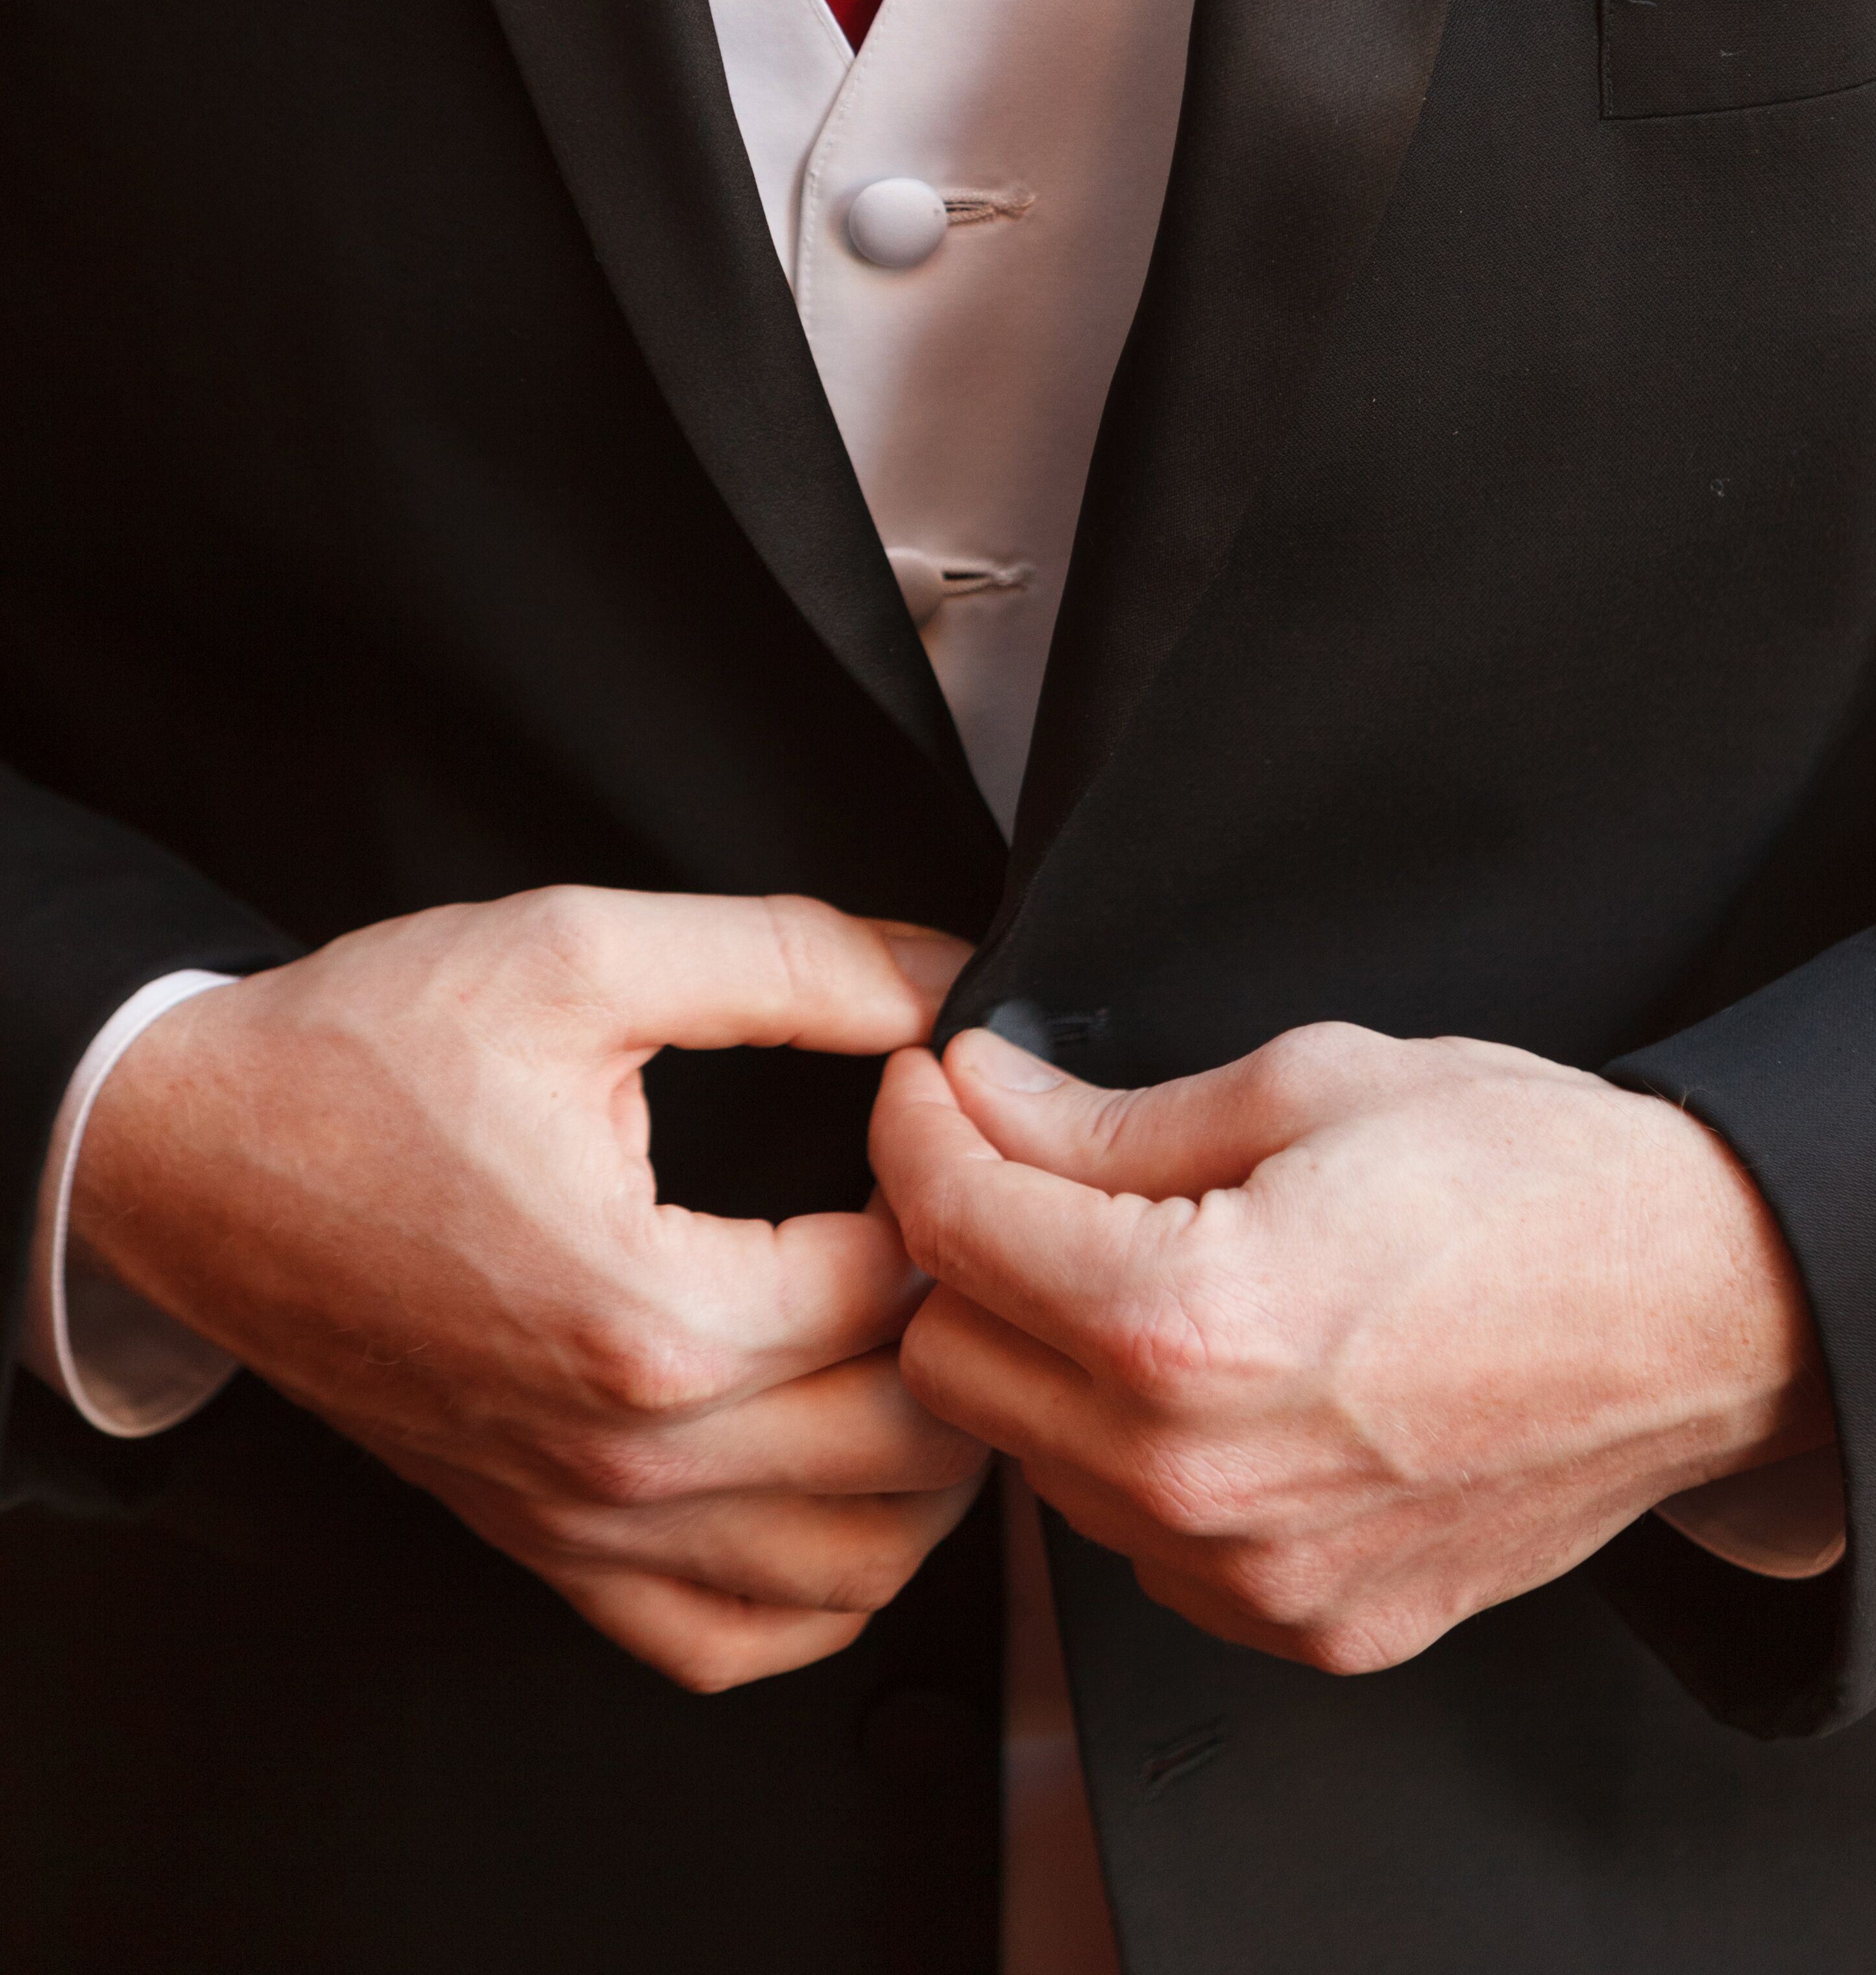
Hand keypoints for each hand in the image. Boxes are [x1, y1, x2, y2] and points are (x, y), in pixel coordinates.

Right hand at [71, 887, 987, 1691]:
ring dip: (926, 1463)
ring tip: (919, 1334)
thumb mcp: (586, 951)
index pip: (908, 1292)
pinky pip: (735, 1639)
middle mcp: (628, 1458)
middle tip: (953, 1226)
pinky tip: (835, 1468)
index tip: (929, 1123)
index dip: (953, 1191)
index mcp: (654, 1316)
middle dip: (964, 1330)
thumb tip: (939, 982)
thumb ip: (790, 958)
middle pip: (912, 1449)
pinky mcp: (548, 1550)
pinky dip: (820, 1577)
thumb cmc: (365, 1056)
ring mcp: (586, 1524)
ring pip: (854, 1570)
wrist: (195, 1154)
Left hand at [871, 1020, 1839, 1673]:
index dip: (922, 1127)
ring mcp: (1251, 1575)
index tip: (932, 1089)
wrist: (1709, 1310)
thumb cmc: (1539, 1182)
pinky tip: (1216, 1374)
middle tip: (1029, 1168)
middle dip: (966, 1248)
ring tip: (1142, 1264)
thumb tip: (983, 1098)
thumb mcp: (1313, 1081)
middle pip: (952, 1359)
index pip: (952, 1223)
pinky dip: (1135, 1455)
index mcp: (1192, 1325)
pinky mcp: (1301, 1626)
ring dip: (1046, 1357)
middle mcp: (1202, 1479)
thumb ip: (1112, 1116)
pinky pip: (1135, 1543)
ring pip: (1032, 1461)